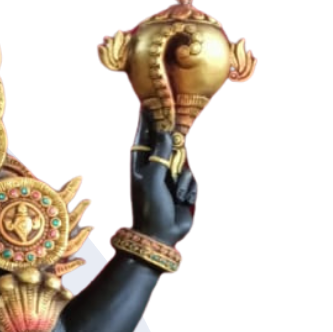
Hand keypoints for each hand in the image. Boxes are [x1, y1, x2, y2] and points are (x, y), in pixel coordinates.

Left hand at [128, 105, 197, 246]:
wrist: (161, 235)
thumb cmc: (150, 208)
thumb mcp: (152, 179)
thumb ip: (159, 154)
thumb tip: (164, 130)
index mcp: (141, 162)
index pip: (145, 133)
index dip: (149, 116)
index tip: (152, 96)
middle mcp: (155, 165)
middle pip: (169, 144)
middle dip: (175, 144)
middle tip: (178, 132)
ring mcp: (170, 175)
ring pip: (185, 161)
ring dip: (183, 177)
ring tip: (174, 194)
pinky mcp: (183, 185)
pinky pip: (192, 178)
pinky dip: (189, 188)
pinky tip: (181, 200)